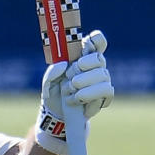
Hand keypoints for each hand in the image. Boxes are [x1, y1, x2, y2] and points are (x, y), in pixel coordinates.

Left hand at [33, 29, 112, 154]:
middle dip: (83, 66)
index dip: (96, 39)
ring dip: (85, 82)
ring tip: (71, 90)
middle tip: (70, 76)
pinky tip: (77, 100)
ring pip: (103, 75)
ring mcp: (102, 80)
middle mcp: (96, 66)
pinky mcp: (104, 96)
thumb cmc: (55, 92)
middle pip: (99, 58)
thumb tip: (64, 65)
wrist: (57, 114)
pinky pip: (107, 91)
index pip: (97, 42)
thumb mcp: (48, 82)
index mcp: (83, 57)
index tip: (87, 43)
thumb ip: (51, 72)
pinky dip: (90, 95)